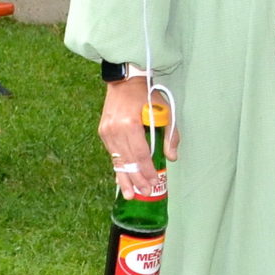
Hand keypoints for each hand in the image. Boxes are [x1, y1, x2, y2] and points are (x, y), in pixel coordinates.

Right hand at [99, 75, 174, 198]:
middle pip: (128, 161)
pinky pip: (112, 154)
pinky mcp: (103, 132)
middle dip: (137, 179)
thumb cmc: (147, 95)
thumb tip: (172, 157)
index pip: (141, 154)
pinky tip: (122, 178)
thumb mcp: (165, 111)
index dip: (147, 170)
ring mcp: (106, 132)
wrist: (125, 80)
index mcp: (130, 124)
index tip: (154, 182)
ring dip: (125, 178)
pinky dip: (118, 167)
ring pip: (117, 160)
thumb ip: (170, 135)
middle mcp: (115, 130)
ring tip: (130, 194)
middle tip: (145, 192)